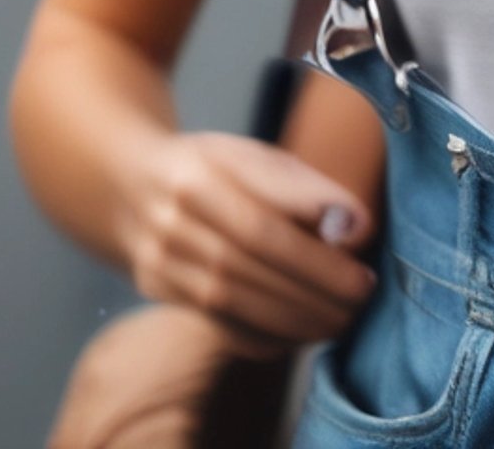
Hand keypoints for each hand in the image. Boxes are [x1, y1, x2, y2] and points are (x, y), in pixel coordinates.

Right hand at [119, 130, 377, 356]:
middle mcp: (171, 219)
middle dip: (313, 282)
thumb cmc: (213, 167)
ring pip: (230, 301)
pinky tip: (301, 335)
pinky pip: (215, 326)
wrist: (129, 185)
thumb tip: (358, 227)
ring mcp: (158, 260)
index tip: (364, 240)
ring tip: (340, 319)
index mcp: (199, 173)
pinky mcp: (157, 293)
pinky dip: (263, 337)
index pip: (262, 213)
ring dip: (293, 317)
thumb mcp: (253, 155)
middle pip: (248, 261)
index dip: (314, 233)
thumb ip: (305, 189)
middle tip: (361, 293)